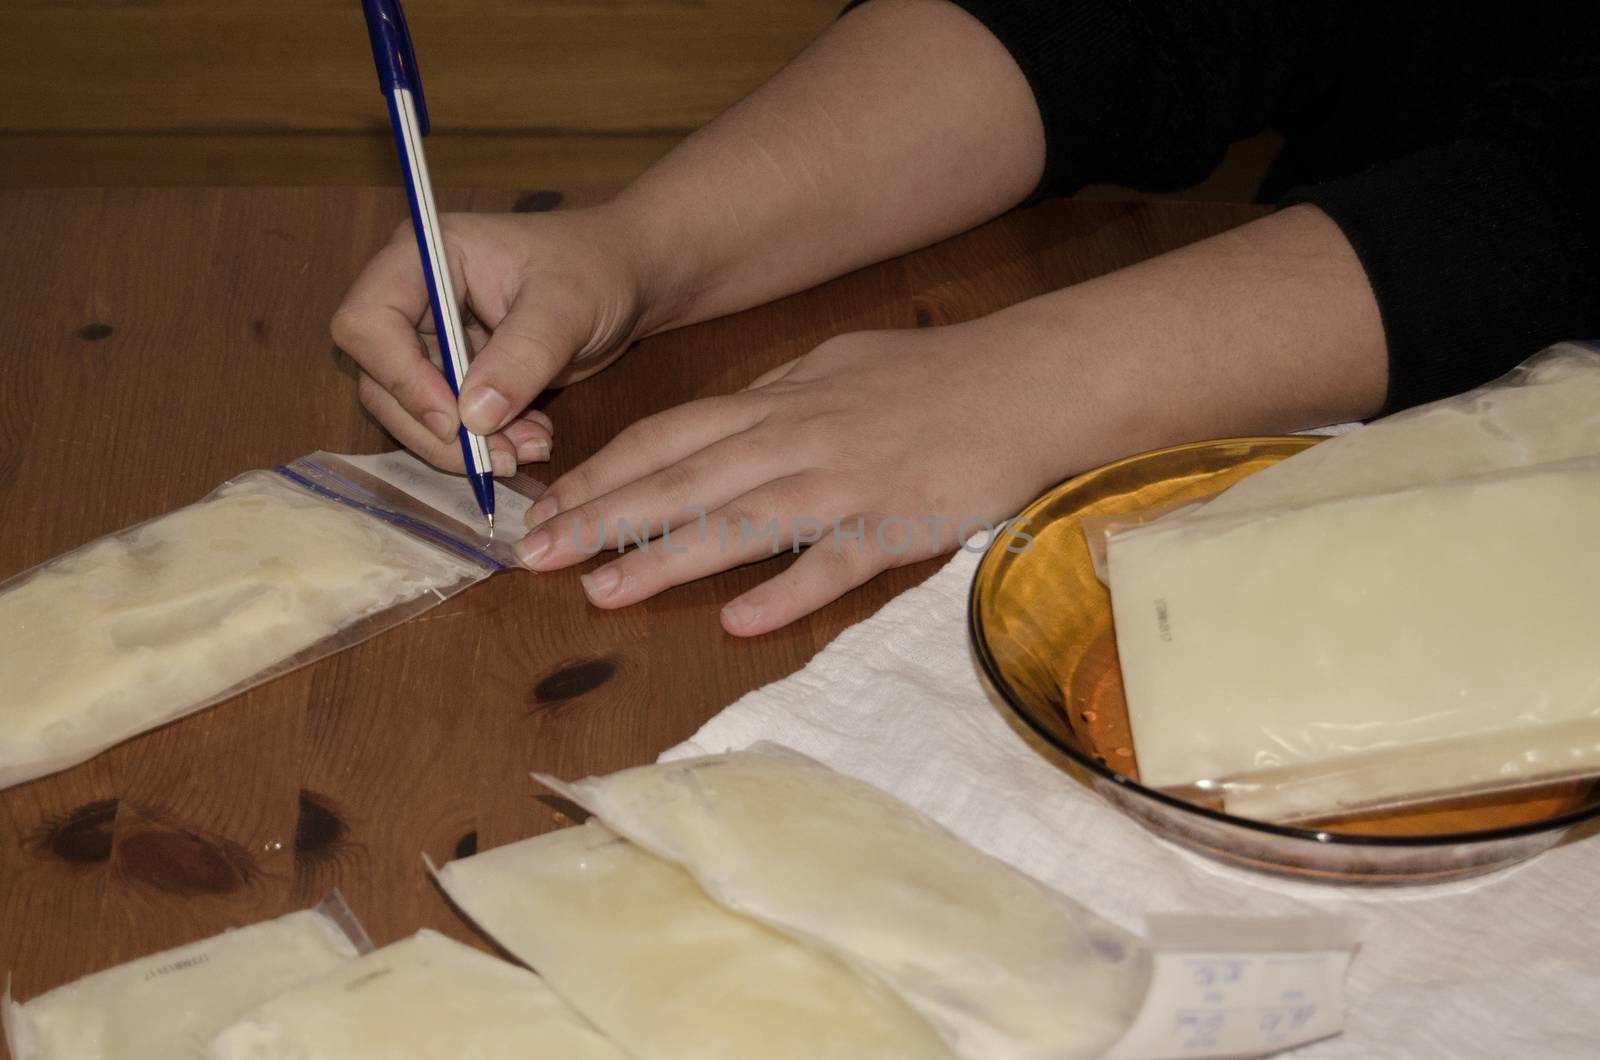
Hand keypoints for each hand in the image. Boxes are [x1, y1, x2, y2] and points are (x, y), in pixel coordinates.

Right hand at [331, 207, 660, 473]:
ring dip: (464, 445)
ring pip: (411, 411)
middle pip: (380, 379)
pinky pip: (448, 422)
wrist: (625, 280)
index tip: (455, 418)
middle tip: (500, 456)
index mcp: (426, 255)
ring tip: (529, 448)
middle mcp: (415, 297)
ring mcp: (431, 339)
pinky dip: (486, 443)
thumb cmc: (598, 268)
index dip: (400, 376)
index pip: (368, 321)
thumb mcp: (569, 306)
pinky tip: (531, 439)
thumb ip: (522, 356)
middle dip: (437, 429)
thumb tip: (473, 416)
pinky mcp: (455, 374)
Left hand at [514, 323, 1074, 635]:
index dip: (599, 472)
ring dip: (667, 555)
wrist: (1027, 380)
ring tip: (602, 591)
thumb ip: (771, 400)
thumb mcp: (834, 367)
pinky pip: (838, 560)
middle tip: (532, 556)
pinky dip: (789, 589)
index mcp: (777, 402)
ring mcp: (847, 479)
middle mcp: (797, 437)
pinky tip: (741, 622)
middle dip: (600, 517)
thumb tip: (716, 428)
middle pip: (683, 478)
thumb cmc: (931, 376)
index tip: (542, 508)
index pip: (666, 436)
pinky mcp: (901, 519)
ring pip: (742, 519)